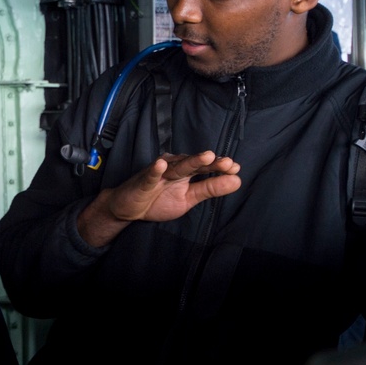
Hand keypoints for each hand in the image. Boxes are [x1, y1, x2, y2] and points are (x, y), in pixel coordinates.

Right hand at [77, 151, 241, 247]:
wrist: (128, 208)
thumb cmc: (158, 200)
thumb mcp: (188, 199)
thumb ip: (210, 189)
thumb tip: (237, 181)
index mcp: (186, 173)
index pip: (205, 168)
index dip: (219, 168)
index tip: (236, 168)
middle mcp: (174, 168)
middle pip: (194, 164)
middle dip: (210, 163)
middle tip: (227, 162)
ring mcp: (158, 173)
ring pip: (177, 167)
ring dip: (191, 161)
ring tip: (206, 156)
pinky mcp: (143, 181)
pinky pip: (150, 175)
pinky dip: (155, 170)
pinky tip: (161, 164)